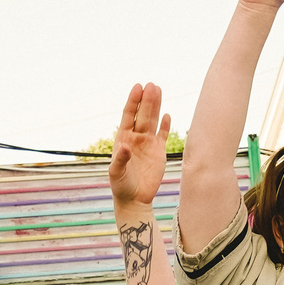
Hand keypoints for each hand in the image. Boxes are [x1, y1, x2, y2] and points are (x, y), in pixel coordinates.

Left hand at [106, 83, 171, 210]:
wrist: (134, 199)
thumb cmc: (121, 186)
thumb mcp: (116, 173)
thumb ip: (120, 158)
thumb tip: (125, 145)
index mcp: (124, 139)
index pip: (129, 115)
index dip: (133, 101)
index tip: (137, 87)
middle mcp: (136, 138)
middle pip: (143, 114)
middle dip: (147, 100)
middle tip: (152, 85)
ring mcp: (148, 144)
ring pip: (153, 120)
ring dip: (156, 106)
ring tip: (159, 89)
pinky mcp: (159, 152)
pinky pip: (163, 135)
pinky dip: (165, 125)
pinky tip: (167, 115)